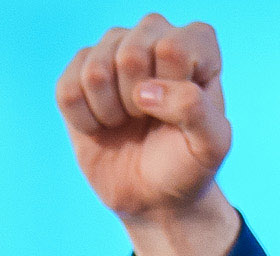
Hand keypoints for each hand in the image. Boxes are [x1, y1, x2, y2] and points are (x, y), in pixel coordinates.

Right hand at [57, 16, 237, 255]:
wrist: (154, 195)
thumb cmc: (188, 165)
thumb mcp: (211, 146)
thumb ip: (196, 110)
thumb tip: (144, 91)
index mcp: (194, 44)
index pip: (173, 49)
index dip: (172, 90)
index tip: (182, 113)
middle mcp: (152, 35)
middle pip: (130, 55)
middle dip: (138, 104)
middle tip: (149, 120)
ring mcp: (112, 49)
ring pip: (95, 71)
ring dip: (111, 112)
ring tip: (127, 121)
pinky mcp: (78, 71)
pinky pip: (68, 91)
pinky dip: (85, 121)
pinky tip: (103, 125)